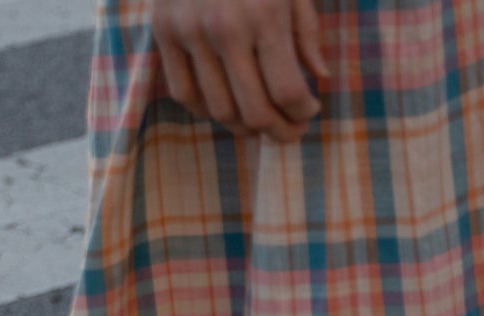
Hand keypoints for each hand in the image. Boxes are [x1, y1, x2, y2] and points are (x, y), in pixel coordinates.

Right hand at [152, 0, 327, 143]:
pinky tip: (227, 104)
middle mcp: (225, 28)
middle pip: (254, 113)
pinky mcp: (163, 32)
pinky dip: (207, 110)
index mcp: (265, 15)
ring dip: (245, 128)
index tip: (310, 111)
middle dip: (278, 132)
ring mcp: (190, 32)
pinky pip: (185, 94)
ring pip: (220, 112)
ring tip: (261, 122)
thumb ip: (306, 31)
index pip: (288, 92)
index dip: (303, 113)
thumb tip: (320, 77)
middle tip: (290, 130)